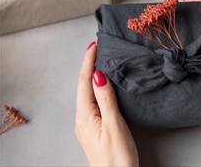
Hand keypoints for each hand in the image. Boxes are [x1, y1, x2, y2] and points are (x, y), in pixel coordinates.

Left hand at [75, 42, 138, 166]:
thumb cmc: (117, 156)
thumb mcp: (114, 125)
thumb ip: (105, 99)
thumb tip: (98, 76)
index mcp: (85, 116)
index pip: (84, 82)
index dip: (88, 62)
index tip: (93, 46)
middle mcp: (83, 119)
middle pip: (83, 86)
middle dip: (89, 66)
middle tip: (96, 49)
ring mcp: (87, 124)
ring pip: (88, 93)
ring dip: (92, 76)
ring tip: (99, 62)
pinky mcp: (94, 128)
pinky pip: (93, 102)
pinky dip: (97, 88)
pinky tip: (103, 86)